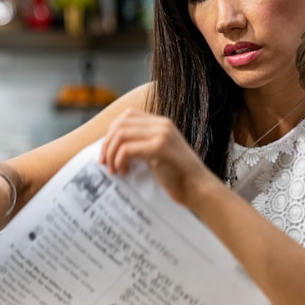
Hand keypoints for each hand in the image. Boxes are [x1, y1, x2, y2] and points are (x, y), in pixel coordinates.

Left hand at [99, 109, 217, 206]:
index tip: (108, 152)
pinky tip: (125, 172)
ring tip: (115, 169)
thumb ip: (143, 146)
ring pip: (120, 135)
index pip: (127, 116)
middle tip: (105, 162)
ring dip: (112, 154)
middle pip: (120, 123)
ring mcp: (161, 135)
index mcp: (162, 124)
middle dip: (107, 144)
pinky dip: (119, 161)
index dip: (112, 132)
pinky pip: (127, 149)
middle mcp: (162, 125)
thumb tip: (113, 148)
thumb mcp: (159, 155)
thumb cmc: (179, 177)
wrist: (200, 189)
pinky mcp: (159, 148)